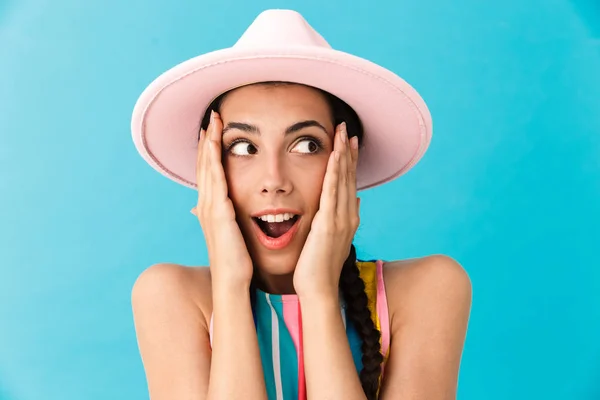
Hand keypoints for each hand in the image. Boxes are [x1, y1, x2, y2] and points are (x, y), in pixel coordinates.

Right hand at [191, 111, 253, 289]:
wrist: (233, 281)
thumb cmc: (236, 261)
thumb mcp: (231, 235)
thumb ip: (227, 219)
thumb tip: (226, 210)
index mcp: (211, 209)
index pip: (209, 172)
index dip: (210, 151)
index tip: (214, 131)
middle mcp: (206, 205)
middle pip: (205, 165)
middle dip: (208, 140)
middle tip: (212, 117)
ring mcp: (210, 208)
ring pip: (207, 168)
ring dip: (210, 143)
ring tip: (213, 122)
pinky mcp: (218, 212)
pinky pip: (215, 180)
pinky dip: (214, 160)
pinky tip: (216, 145)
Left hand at [293, 122, 359, 296]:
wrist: (318, 289)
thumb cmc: (318, 267)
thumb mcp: (332, 239)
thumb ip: (341, 218)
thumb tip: (353, 200)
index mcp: (347, 218)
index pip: (348, 183)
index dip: (349, 161)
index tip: (348, 142)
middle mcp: (348, 215)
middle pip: (349, 176)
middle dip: (348, 151)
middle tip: (346, 127)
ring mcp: (340, 219)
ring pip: (342, 180)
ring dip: (343, 154)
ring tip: (342, 133)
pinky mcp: (329, 223)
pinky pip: (331, 192)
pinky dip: (334, 172)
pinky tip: (334, 155)